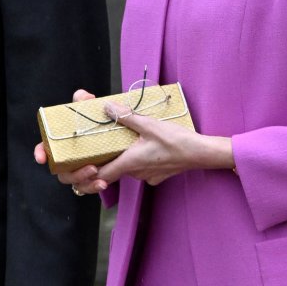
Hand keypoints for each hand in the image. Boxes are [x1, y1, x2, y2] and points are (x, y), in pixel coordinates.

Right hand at [34, 89, 109, 196]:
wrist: (118, 136)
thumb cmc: (96, 123)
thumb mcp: (91, 110)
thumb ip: (84, 101)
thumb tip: (83, 97)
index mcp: (62, 142)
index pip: (45, 148)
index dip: (40, 153)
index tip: (42, 158)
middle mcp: (68, 158)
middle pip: (61, 172)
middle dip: (73, 173)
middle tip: (92, 167)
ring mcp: (78, 170)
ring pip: (75, 182)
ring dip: (85, 180)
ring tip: (99, 175)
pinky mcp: (91, 178)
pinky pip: (87, 187)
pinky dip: (94, 187)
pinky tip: (104, 183)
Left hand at [97, 103, 232, 187]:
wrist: (201, 153)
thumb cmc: (177, 141)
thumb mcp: (149, 124)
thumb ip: (126, 117)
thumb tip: (107, 108)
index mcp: (130, 163)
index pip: (101, 176)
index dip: (89, 173)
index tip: (85, 164)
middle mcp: (136, 174)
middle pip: (114, 169)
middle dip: (108, 157)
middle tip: (107, 142)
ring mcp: (147, 176)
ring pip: (128, 168)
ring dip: (125, 156)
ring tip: (128, 139)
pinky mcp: (156, 176)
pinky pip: (141, 169)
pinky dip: (138, 159)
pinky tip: (145, 146)